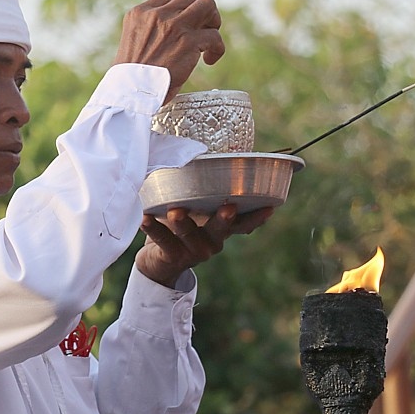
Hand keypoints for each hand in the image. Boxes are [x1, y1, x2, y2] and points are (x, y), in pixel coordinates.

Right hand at [113, 0, 224, 103]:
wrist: (130, 93)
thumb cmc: (131, 78)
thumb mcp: (134, 43)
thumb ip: (150, 31)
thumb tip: (173, 34)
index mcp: (140, 13)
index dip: (181, 10)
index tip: (183, 27)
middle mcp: (157, 14)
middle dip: (200, 13)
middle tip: (200, 33)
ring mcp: (174, 25)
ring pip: (207, 5)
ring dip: (212, 21)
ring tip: (208, 40)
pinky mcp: (189, 41)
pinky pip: (214, 36)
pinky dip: (217, 48)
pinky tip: (209, 60)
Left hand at [135, 204, 273, 287]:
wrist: (158, 261)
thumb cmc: (179, 227)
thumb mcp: (195, 210)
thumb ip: (201, 191)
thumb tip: (202, 151)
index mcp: (220, 229)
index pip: (244, 224)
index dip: (257, 217)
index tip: (269, 207)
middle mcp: (212, 242)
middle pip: (221, 231)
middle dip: (225, 220)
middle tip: (229, 208)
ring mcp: (193, 252)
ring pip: (190, 236)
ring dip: (183, 224)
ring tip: (175, 212)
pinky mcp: (172, 257)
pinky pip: (163, 242)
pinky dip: (154, 230)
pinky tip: (145, 219)